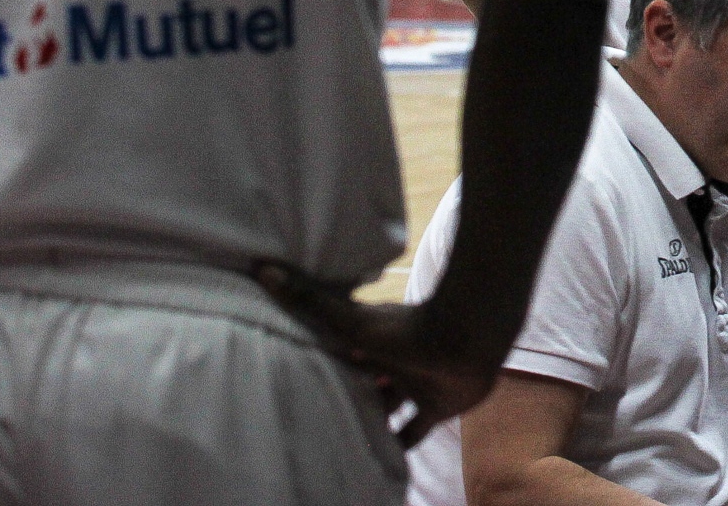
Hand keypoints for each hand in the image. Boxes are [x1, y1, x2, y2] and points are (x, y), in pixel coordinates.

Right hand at [255, 261, 500, 448]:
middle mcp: (392, 364)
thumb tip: (262, 267)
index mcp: (370, 344)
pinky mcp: (435, 408)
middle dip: (347, 397)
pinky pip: (413, 434)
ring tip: (341, 442)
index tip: (298, 381)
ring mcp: (415, 386)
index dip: (324, 368)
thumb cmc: (406, 329)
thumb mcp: (348, 320)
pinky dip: (399, 446)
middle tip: (318, 420)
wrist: (465, 340)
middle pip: (364, 385)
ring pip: (387, 408)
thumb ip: (308, 298)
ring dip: (370, 421)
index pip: (341, 358)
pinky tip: (381, 461)